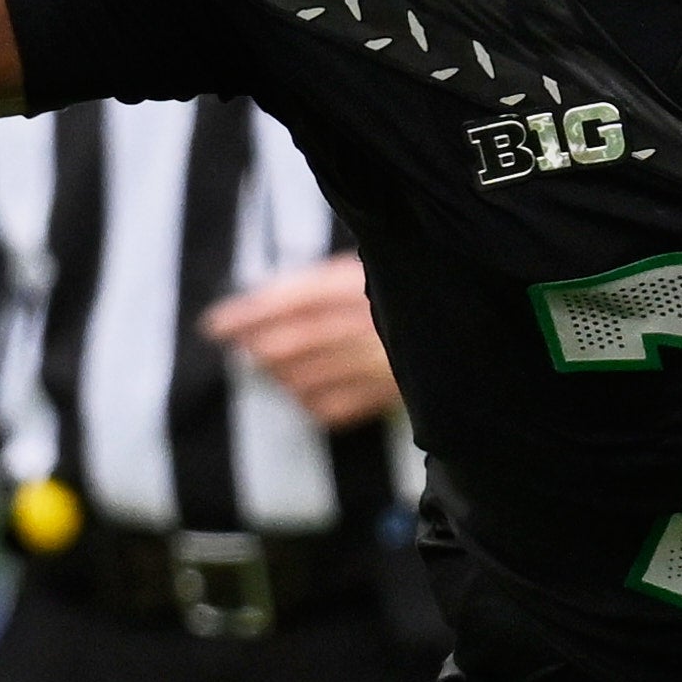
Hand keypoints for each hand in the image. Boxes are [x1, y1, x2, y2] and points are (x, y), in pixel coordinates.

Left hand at [205, 253, 400, 424]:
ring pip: (309, 378)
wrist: (468, 327)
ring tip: (269, 368)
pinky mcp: (393, 396)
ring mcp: (382, 365)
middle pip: (297, 342)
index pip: (294, 301)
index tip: (214, 324)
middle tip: (240, 347)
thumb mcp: (374, 271)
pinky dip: (311, 403)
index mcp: (364, 287)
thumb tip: (269, 300)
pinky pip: (335, 409)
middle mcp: (371, 326)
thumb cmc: (414, 290)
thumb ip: (331, 283)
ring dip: (280, 375)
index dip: (249, 314)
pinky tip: (305, 394)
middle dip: (259, 347)